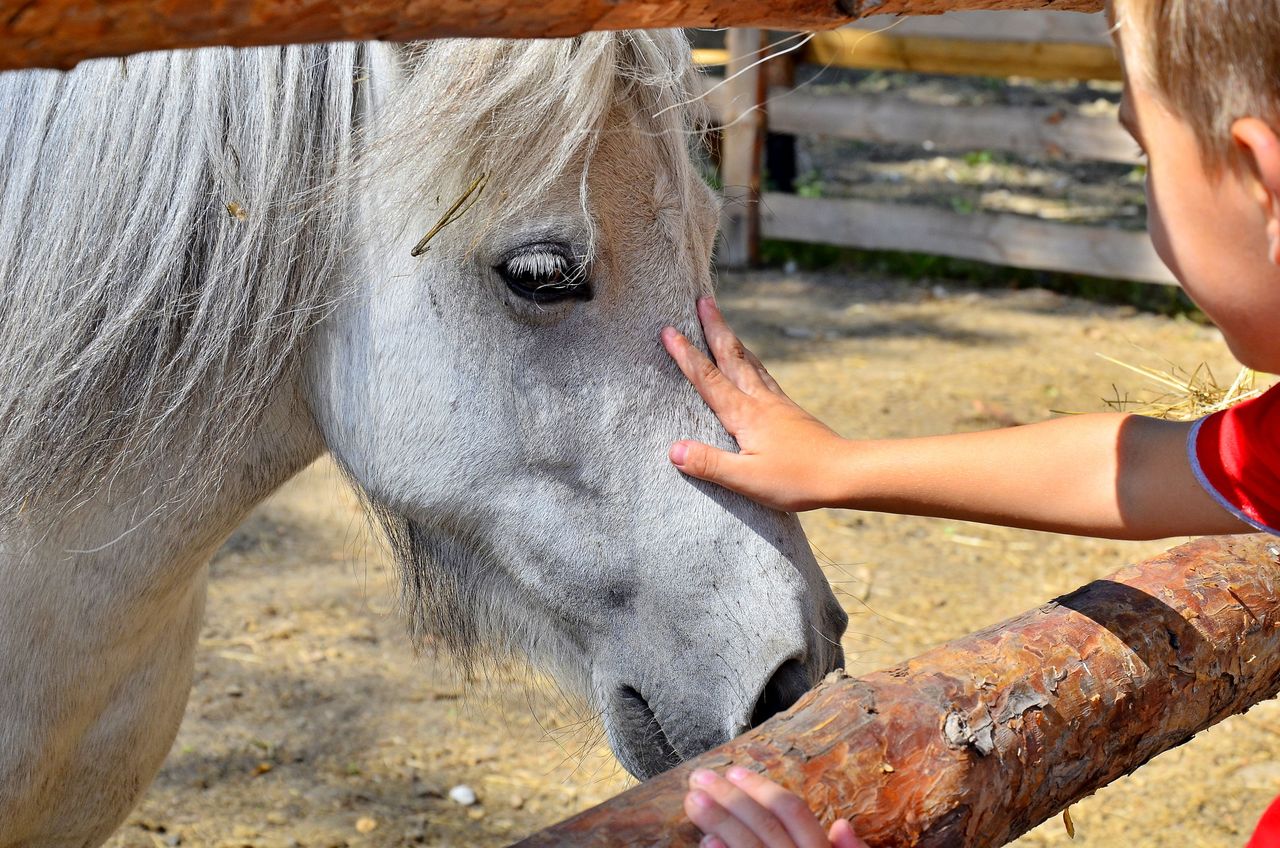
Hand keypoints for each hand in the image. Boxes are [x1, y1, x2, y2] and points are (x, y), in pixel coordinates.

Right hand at [662, 297, 849, 511]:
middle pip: (732, 356)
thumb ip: (709, 463)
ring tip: (722, 322)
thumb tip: (673, 450)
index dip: (686, 355)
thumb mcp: (746, 479)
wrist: (845, 473)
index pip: (708, 378)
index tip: (668, 330)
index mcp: (745, 414)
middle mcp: (760, 401)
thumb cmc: (796, 479)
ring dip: (732, 340)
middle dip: (714, 327)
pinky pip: (764, 376)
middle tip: (702, 300)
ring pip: (749, 362)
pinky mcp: (790, 411)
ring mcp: (778, 403)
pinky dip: (751, 361)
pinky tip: (752, 364)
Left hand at [684, 767, 866, 847]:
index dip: (762, 789)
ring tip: (693, 800)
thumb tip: (840, 825)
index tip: (734, 771)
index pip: (793, 813)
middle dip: (731, 799)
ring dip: (719, 821)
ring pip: (749, 847)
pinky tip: (705, 841)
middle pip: (765, 826)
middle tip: (700, 778)